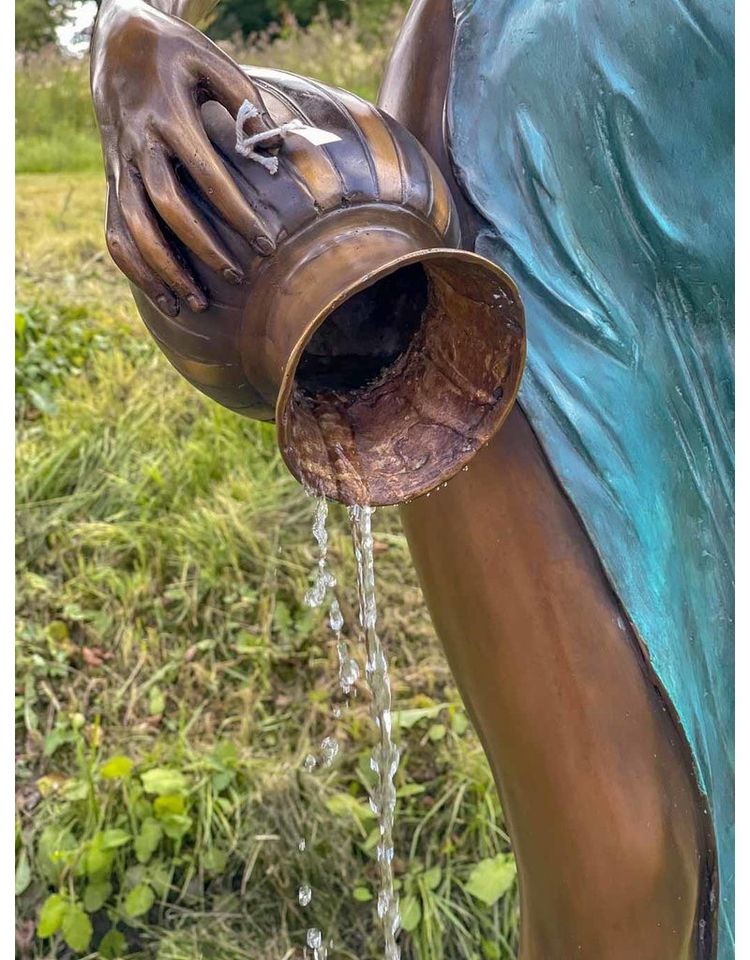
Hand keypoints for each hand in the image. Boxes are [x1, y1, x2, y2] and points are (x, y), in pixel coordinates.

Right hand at [91, 0, 277, 315]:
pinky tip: (164, 297)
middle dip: (201, 248)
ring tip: (197, 305)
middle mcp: (138, 146)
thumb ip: (246, 101)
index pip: (205, 175)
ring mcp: (119, 169)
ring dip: (164, 271)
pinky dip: (136, 270)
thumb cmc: (175, 55)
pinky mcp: (112, 184)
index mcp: (167, 116)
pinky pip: (116, 235)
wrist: (115, 45)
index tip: (267, 244)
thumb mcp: (211, 61)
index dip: (237, 213)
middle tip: (236, 276)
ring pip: (134, 229)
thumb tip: (278, 147)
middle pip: (165, 208)